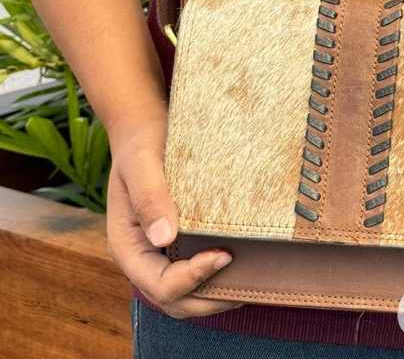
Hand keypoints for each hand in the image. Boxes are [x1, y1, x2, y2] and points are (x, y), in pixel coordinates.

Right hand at [106, 107, 240, 318]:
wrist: (145, 127)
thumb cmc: (143, 143)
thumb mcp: (142, 163)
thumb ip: (150, 197)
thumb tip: (165, 237)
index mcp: (128, 245)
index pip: (159, 284)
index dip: (193, 278)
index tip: (225, 255)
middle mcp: (143, 256)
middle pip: (174, 301)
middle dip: (209, 299)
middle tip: (247, 283)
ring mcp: (159, 252)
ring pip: (186, 295)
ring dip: (215, 294)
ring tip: (250, 280)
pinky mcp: (177, 242)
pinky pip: (194, 272)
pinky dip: (216, 277)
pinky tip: (242, 262)